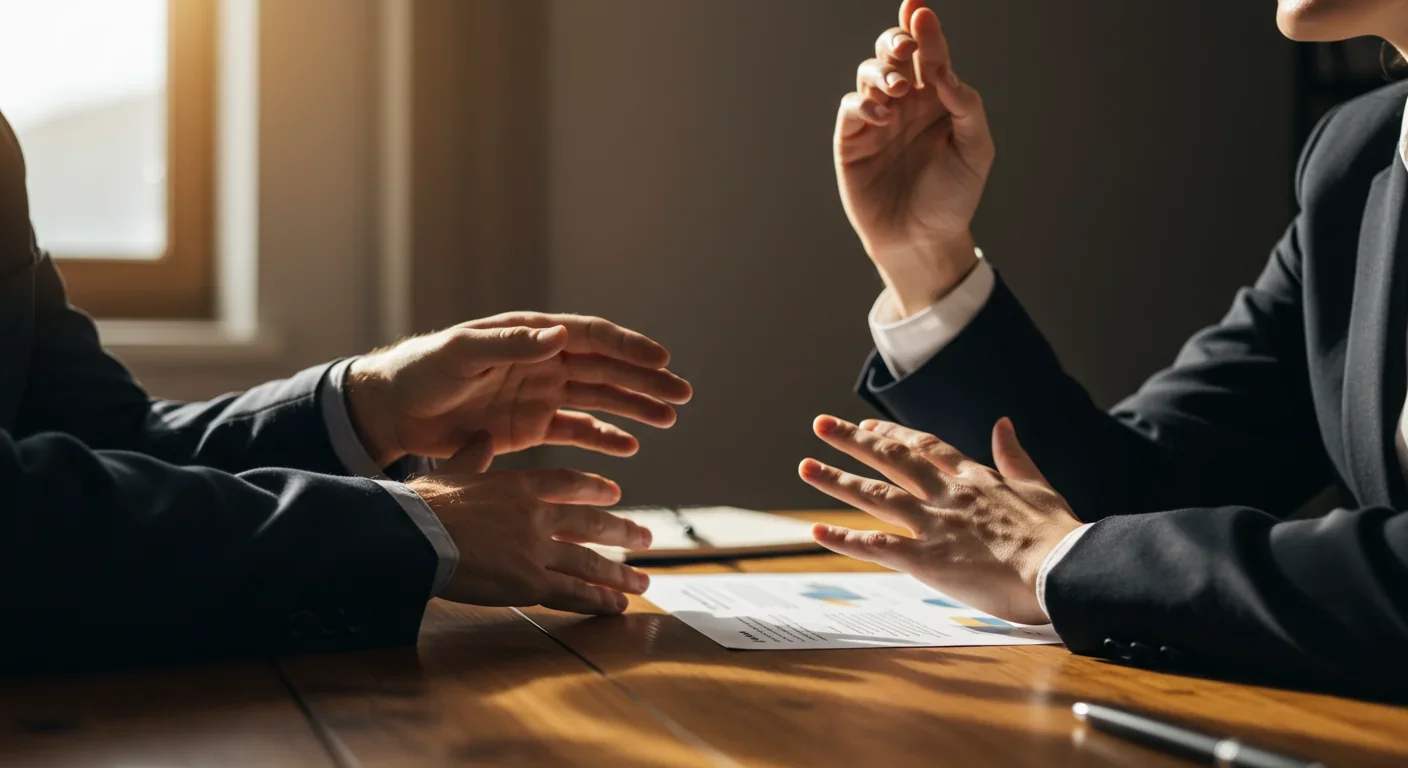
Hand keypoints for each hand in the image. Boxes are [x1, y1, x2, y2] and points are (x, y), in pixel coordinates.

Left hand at [347, 312, 692, 466]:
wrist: (395, 411)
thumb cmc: (425, 372)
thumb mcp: (463, 355)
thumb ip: (510, 345)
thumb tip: (558, 335)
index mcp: (532, 336)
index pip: (591, 338)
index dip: (628, 348)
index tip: (662, 361)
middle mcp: (544, 361)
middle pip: (606, 369)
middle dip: (645, 381)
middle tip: (681, 396)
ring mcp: (540, 395)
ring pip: (599, 400)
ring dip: (634, 408)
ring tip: (668, 419)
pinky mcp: (531, 426)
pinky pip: (576, 431)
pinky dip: (603, 439)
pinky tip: (629, 447)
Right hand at [408, 434, 653, 614]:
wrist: (415, 535)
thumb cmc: (425, 504)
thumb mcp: (453, 469)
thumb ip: (474, 455)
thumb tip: (480, 434)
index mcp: (520, 485)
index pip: (568, 484)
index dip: (594, 489)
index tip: (614, 494)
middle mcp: (537, 515)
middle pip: (591, 523)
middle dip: (621, 532)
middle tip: (646, 538)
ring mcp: (537, 549)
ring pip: (589, 562)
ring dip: (619, 573)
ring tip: (643, 580)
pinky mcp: (530, 583)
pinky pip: (573, 592)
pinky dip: (599, 600)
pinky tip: (618, 606)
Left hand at [798, 415, 1080, 624]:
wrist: (1063, 569)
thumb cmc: (1058, 535)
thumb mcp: (1038, 486)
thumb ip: (1014, 455)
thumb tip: (1003, 422)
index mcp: (974, 478)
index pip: (925, 448)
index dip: (893, 435)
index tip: (868, 426)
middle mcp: (947, 495)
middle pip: (891, 460)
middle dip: (853, 441)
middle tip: (821, 425)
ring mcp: (934, 525)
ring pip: (875, 495)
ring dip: (837, 480)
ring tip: (806, 467)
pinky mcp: (926, 559)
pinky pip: (876, 546)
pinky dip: (844, 538)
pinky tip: (815, 530)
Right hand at [835, 0, 994, 316]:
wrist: (923, 240)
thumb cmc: (953, 197)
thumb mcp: (976, 149)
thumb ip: (965, 104)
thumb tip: (943, 71)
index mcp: (938, 99)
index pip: (931, 54)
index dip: (924, 29)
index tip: (919, 9)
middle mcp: (906, 103)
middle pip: (893, 54)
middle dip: (896, 42)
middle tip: (906, 49)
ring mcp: (877, 120)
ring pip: (870, 74)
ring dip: (882, 72)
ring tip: (899, 90)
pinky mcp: (852, 140)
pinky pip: (851, 106)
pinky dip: (864, 102)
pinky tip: (882, 115)